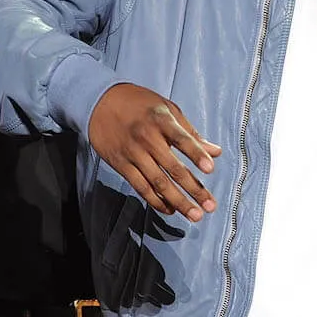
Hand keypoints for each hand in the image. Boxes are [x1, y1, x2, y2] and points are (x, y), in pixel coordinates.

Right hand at [88, 83, 220, 220]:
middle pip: (173, 168)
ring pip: (157, 182)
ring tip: (195, 215)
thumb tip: (216, 152)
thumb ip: (191, 132)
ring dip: (178, 201)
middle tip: (210, 206)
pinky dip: (155, 200)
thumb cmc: (140, 103)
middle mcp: (147, 139)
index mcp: (161, 121)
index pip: (182, 140)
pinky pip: (140, 186)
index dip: (196, 154)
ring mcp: (133, 154)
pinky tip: (170, 209)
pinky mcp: (120, 165)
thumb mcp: (167, 109)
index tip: (210, 169)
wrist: (99, 102)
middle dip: (193, 189)